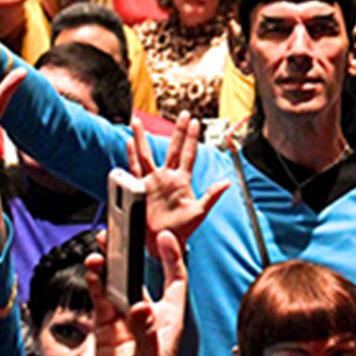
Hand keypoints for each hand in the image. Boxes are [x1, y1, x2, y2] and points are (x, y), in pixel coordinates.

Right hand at [85, 230, 181, 355]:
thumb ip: (146, 333)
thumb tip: (140, 308)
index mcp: (170, 317)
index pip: (175, 280)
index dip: (173, 257)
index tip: (165, 237)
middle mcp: (148, 314)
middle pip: (140, 276)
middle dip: (131, 255)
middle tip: (121, 233)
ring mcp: (125, 320)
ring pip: (116, 285)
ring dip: (108, 267)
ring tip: (99, 250)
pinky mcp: (106, 328)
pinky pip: (100, 300)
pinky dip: (95, 284)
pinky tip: (92, 270)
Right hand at [128, 113, 229, 255]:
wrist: (163, 241)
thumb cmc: (181, 230)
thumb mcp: (199, 212)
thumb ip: (212, 196)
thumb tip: (227, 182)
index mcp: (182, 181)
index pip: (188, 154)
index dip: (191, 138)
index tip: (195, 121)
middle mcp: (167, 177)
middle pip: (172, 148)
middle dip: (177, 131)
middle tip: (183, 113)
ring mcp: (152, 181)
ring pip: (147, 154)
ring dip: (142, 138)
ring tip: (138, 121)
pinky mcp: (140, 189)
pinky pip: (134, 169)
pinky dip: (131, 156)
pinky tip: (128, 143)